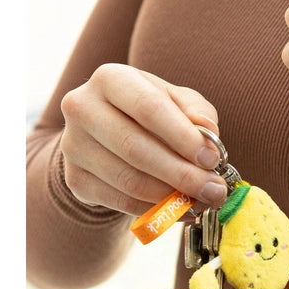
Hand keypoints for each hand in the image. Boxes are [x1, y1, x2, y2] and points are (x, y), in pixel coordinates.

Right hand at [59, 64, 227, 215]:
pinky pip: (120, 201)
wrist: (108, 135)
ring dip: (172, 197)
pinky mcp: (75, 179)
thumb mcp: (176, 101)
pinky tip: (180, 209)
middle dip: (182, 174)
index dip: (183, 137)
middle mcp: (82, 108)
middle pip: (135, 148)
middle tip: (214, 189)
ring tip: (203, 200)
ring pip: (128, 180)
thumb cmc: (151, 113)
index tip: (212, 159)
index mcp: (110, 79)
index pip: (148, 108)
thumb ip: (197, 111)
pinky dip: (155, 210)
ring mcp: (73, 146)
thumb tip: (209, 133)